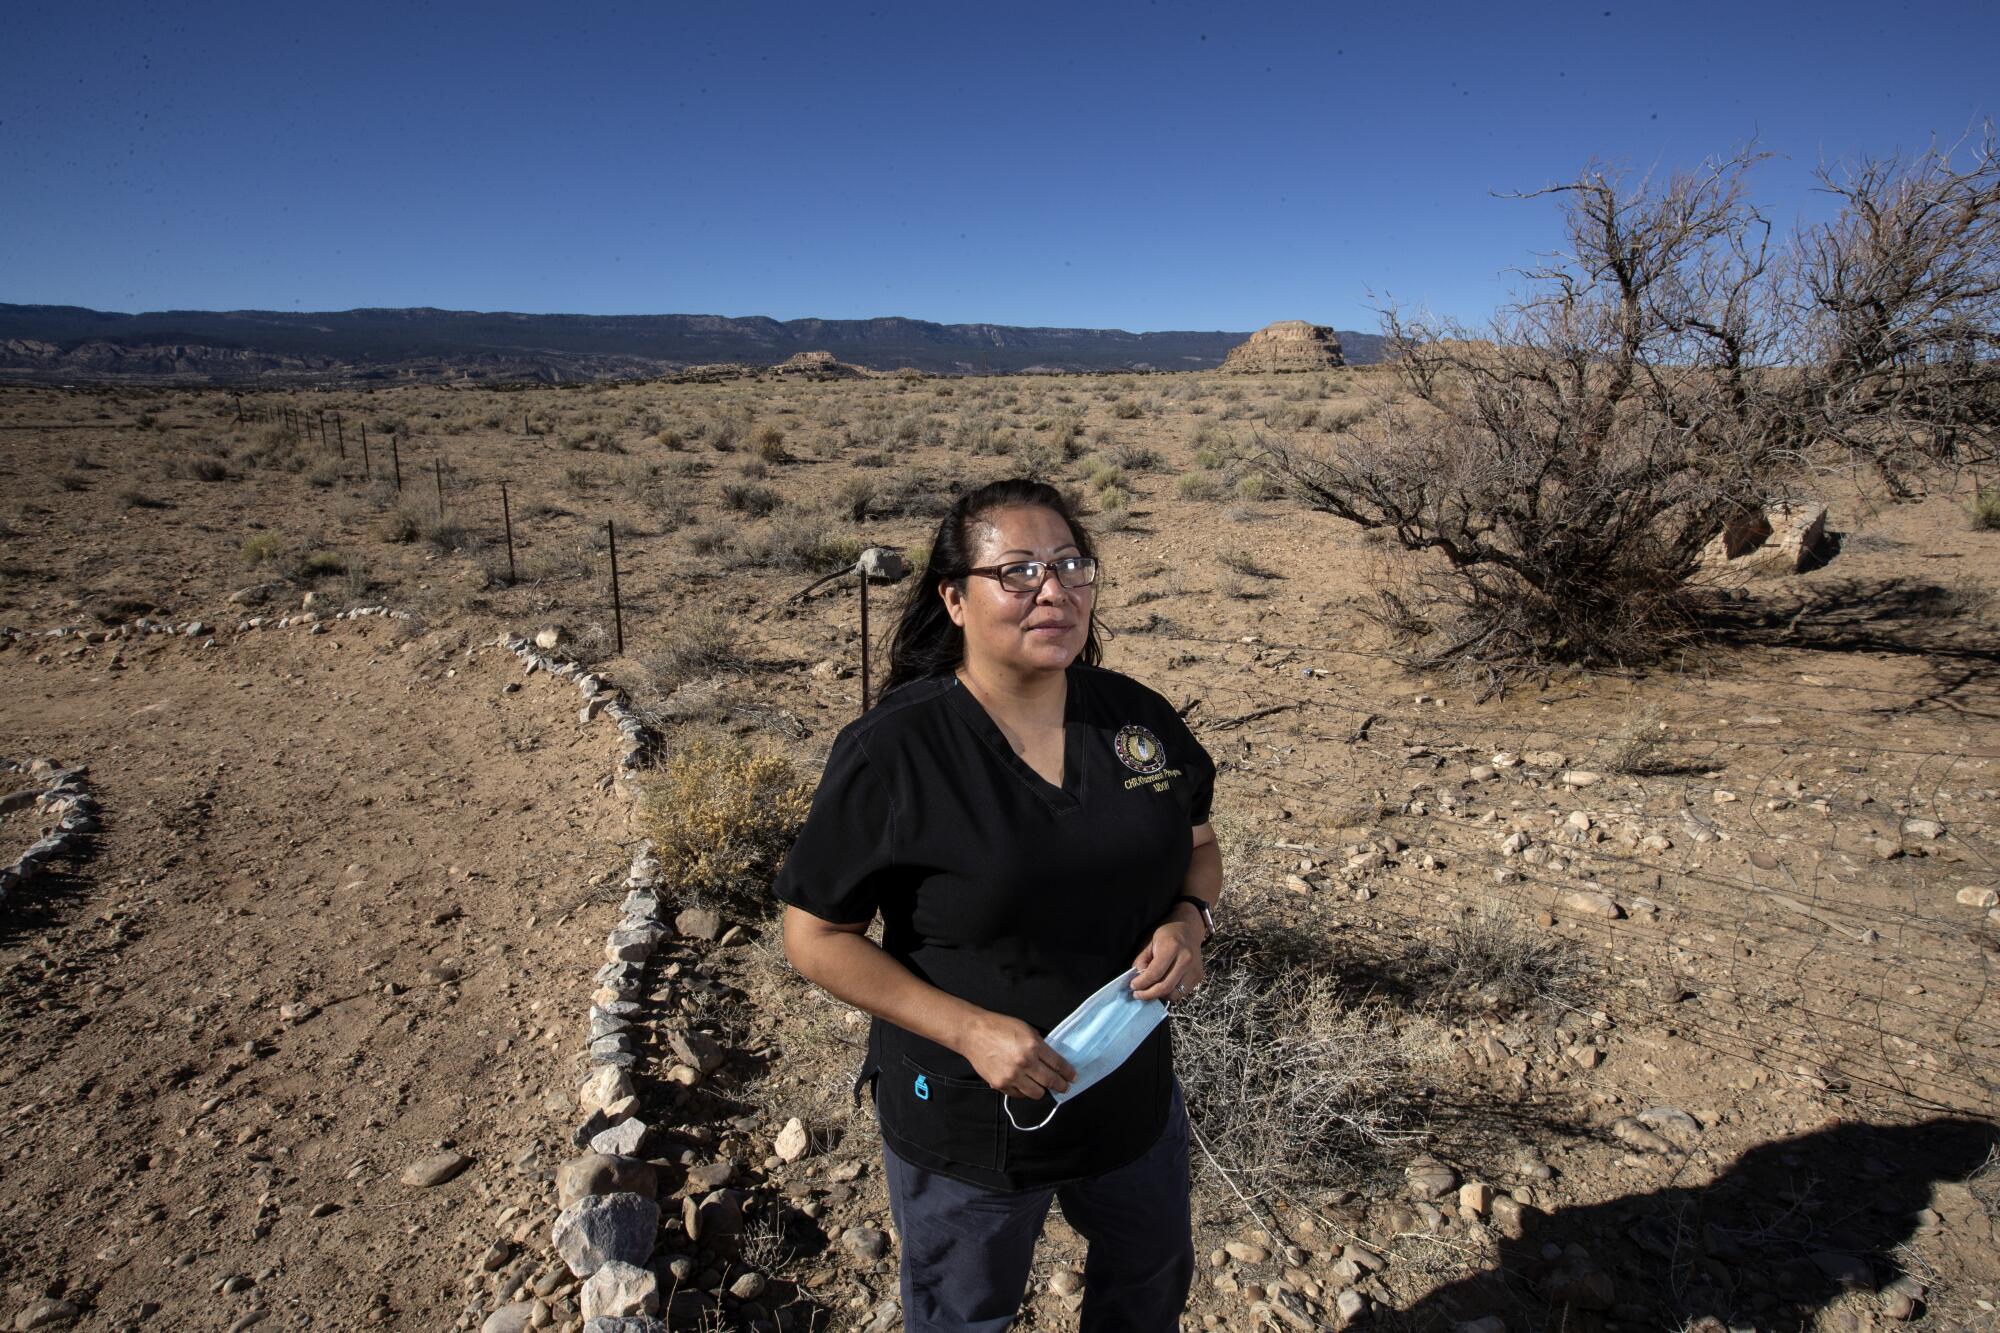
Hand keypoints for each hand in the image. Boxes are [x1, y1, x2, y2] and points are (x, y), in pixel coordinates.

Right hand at [959, 1010, 1076, 1099]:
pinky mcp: (1001, 1084)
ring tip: (1044, 1087)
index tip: (1073, 1077)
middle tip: (1065, 1087)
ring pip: (1036, 1093)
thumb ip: (1040, 1045)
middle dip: (1061, 1086)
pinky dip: (1024, 1091)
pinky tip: (1026, 1086)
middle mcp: (1025, 1062)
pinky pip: (1019, 1094)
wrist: (974, 1033)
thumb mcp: (1026, 1029)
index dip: (1068, 1073)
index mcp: (1033, 1045)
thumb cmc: (1001, 1027)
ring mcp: (1012, 1076)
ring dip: (1043, 1091)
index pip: (1058, 1064)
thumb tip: (1053, 1061)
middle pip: (1050, 1081)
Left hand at [1130, 916, 1204, 1001]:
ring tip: (1149, 992)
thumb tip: (1138, 980)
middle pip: (1165, 987)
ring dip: (1158, 996)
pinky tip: (1162, 987)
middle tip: (1138, 994)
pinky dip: (1169, 994)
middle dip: (1148, 994)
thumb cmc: (1167, 936)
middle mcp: (1186, 959)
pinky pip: (1181, 993)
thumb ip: (1142, 961)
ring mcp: (1194, 969)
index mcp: (1172, 947)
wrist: (1188, 932)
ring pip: (1174, 994)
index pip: (1155, 973)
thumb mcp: (1150, 944)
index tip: (1133, 986)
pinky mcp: (1198, 977)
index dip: (1142, 983)